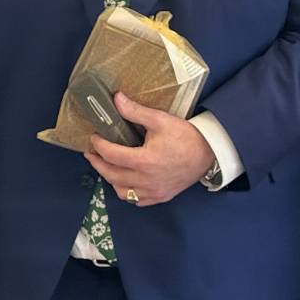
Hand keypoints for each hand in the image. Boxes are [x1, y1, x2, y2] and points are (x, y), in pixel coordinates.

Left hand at [84, 92, 214, 206]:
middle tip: (91, 153)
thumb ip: (135, 111)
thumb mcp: (160, 120)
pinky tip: (124, 181)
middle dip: (98, 163)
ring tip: (106, 166)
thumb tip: (116, 99)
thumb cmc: (185, 136)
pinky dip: (126, 191)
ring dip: (110, 179)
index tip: (93, 137)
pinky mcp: (160, 197)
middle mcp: (146, 180)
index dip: (98, 146)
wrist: (208, 153)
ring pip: (122, 192)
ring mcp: (153, 191)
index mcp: (144, 161)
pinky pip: (136, 200)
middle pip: (111, 175)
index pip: (111, 155)